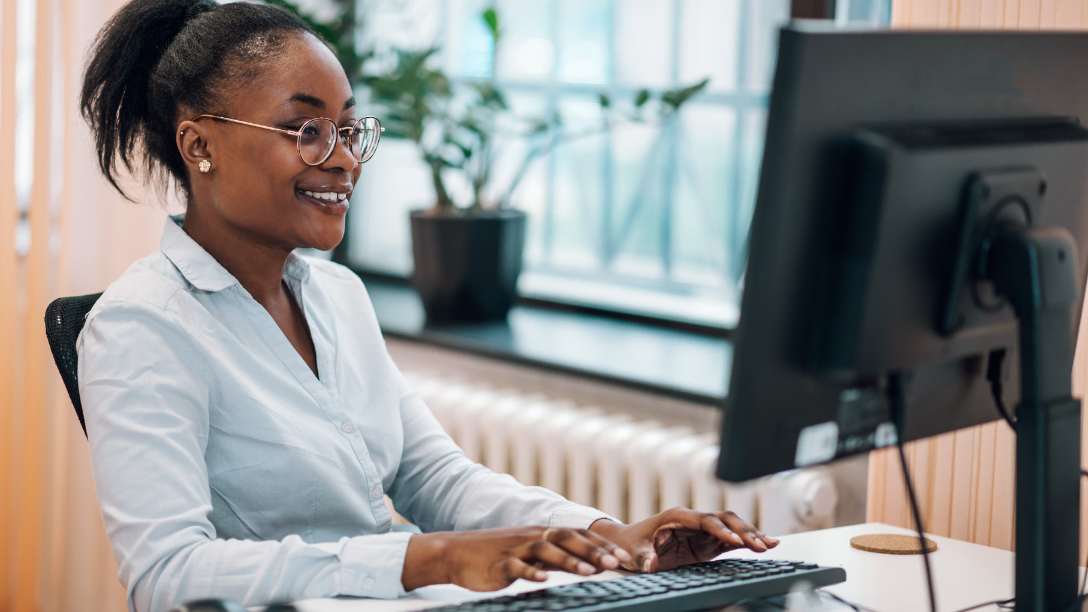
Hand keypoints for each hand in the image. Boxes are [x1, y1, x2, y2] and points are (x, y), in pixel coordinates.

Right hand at [401, 526, 632, 591]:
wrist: (456, 552)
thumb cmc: (496, 553)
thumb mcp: (529, 551)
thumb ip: (555, 555)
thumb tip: (585, 562)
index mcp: (541, 533)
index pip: (577, 534)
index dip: (600, 544)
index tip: (622, 556)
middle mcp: (531, 537)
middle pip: (566, 539)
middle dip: (592, 550)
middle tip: (615, 562)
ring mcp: (515, 550)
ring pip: (546, 551)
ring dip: (569, 561)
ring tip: (588, 572)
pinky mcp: (498, 564)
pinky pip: (516, 567)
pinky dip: (531, 573)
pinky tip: (543, 580)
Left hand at [588, 508, 777, 572]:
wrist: (628, 543)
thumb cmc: (631, 544)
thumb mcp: (634, 552)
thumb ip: (643, 557)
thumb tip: (650, 564)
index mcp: (677, 517)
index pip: (705, 520)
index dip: (722, 530)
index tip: (737, 541)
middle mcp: (693, 520)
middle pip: (724, 519)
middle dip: (743, 530)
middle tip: (761, 545)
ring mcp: (702, 531)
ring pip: (732, 527)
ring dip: (750, 534)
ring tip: (770, 544)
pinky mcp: (706, 542)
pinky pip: (731, 540)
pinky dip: (747, 542)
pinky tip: (765, 545)